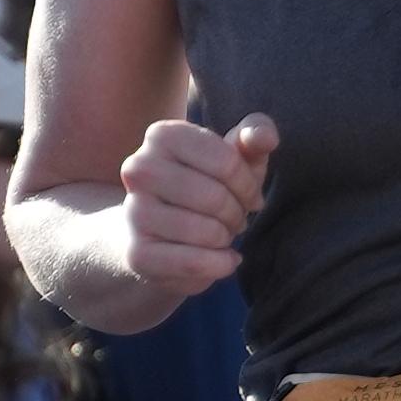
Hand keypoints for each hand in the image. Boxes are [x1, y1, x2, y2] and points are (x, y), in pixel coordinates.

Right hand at [119, 112, 275, 301]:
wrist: (158, 233)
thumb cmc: (206, 186)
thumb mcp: (234, 157)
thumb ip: (255, 136)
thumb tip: (266, 137)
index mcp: (163, 136)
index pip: (226, 161)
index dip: (248, 185)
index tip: (249, 196)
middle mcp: (139, 169)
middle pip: (214, 197)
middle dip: (237, 213)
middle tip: (236, 219)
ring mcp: (134, 212)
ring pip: (206, 231)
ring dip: (226, 238)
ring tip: (222, 235)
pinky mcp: (137, 253)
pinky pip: (193, 263)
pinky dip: (220, 265)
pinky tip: (223, 259)